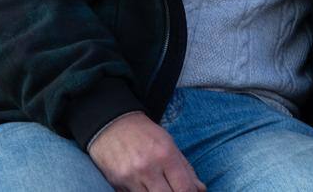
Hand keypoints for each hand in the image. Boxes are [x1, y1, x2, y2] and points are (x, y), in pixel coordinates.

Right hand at [87, 111, 205, 191]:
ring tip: (160, 186)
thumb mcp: (170, 144)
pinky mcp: (116, 185)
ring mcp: (130, 178)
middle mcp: (147, 168)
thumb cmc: (145, 134)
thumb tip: (200, 190)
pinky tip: (145, 186)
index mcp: (165, 155)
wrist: (112, 126)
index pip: (184, 188)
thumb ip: (186, 169)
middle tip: (174, 189)